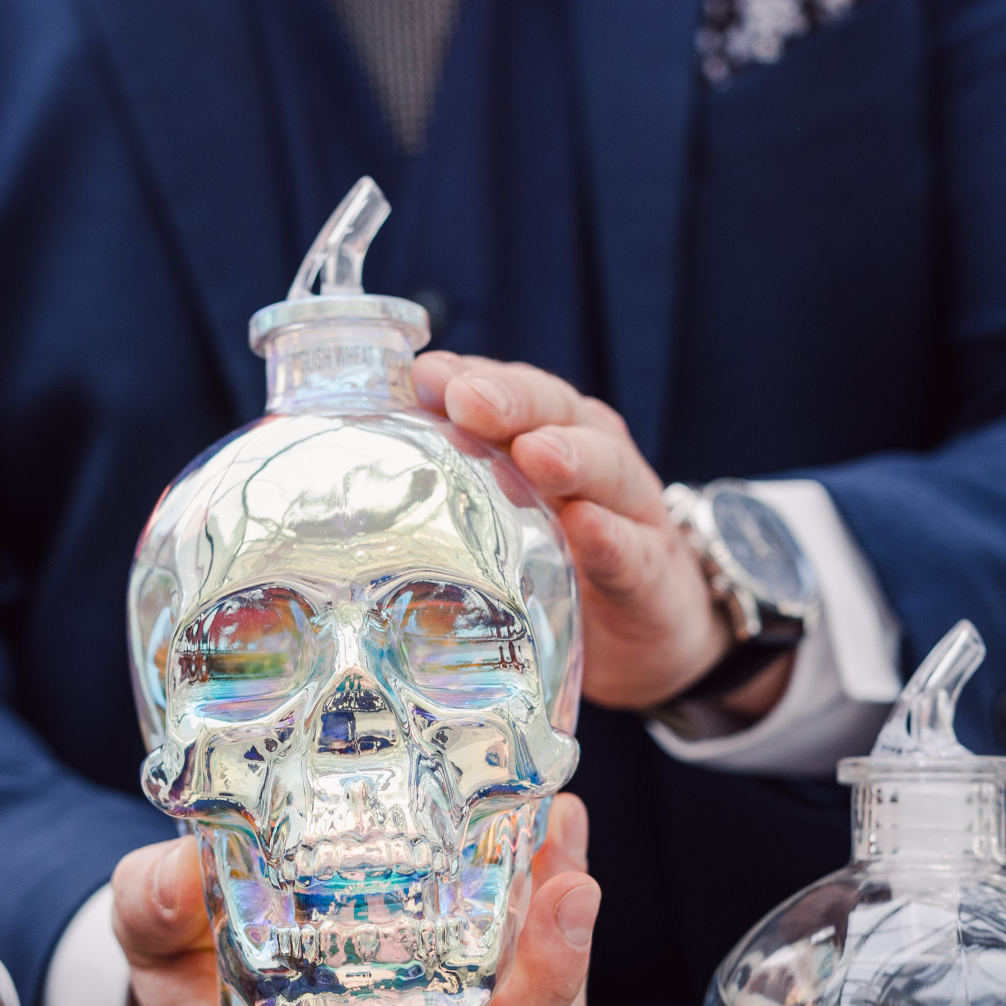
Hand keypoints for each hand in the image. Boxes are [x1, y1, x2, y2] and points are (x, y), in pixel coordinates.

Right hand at [111, 794, 598, 1005]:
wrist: (225, 982)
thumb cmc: (188, 958)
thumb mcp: (146, 927)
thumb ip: (152, 900)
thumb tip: (178, 871)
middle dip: (532, 994)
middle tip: (565, 890)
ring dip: (562, 960)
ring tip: (568, 850)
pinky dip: (561, 950)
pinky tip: (561, 861)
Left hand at [414, 353, 790, 720]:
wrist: (654, 631)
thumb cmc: (561, 566)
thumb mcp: (508, 519)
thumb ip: (453, 484)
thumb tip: (352, 459)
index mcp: (551, 437)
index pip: (511, 393)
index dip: (469, 377)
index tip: (423, 374)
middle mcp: (596, 462)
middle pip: (558, 413)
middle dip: (511, 401)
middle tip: (466, 399)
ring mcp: (632, 517)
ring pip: (606, 469)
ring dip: (569, 456)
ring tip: (536, 453)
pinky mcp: (653, 580)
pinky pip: (634, 553)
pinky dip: (611, 538)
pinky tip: (588, 527)